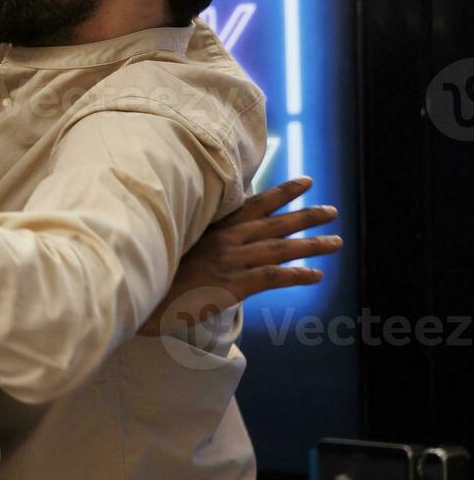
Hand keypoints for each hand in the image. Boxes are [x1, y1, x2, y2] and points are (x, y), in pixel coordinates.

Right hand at [140, 176, 341, 335]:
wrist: (144, 297)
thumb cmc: (160, 274)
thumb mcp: (181, 245)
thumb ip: (206, 236)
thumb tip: (224, 235)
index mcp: (214, 228)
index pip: (254, 204)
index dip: (282, 193)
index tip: (306, 182)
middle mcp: (226, 240)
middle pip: (274, 223)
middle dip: (306, 215)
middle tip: (332, 211)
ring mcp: (230, 261)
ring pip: (280, 247)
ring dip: (311, 244)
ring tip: (335, 242)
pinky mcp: (234, 284)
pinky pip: (273, 276)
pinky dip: (298, 274)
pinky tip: (317, 275)